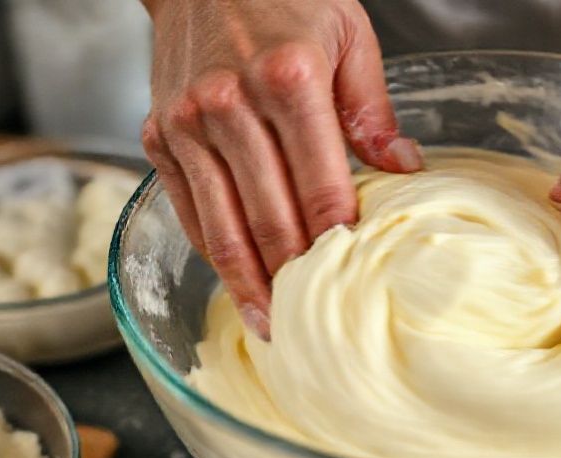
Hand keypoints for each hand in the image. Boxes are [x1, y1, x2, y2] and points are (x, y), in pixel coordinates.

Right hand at [140, 0, 421, 337]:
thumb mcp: (348, 33)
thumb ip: (372, 108)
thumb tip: (402, 169)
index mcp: (288, 78)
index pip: (321, 186)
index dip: (338, 242)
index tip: (351, 280)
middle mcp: (229, 105)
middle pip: (269, 218)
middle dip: (293, 278)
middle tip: (311, 321)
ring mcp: (186, 124)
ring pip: (222, 226)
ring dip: (248, 283)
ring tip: (269, 322)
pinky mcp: (158, 135)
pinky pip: (189, 210)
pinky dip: (214, 250)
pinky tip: (236, 279)